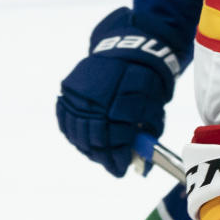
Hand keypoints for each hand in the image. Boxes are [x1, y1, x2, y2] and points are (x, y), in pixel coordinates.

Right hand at [56, 7, 181, 176]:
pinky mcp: (69, 88)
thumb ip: (146, 137)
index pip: (114, 141)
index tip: (121, 170)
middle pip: (93, 138)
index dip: (117, 159)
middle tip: (111, 165)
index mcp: (122, 104)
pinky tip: (81, 140)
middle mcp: (97, 99)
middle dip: (103, 156)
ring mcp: (79, 93)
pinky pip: (65, 117)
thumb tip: (141, 165)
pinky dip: (72, 132)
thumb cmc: (148, 83)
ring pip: (76, 130)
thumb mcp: (154, 110)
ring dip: (87, 147)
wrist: (130, 50)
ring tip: (98, 154)